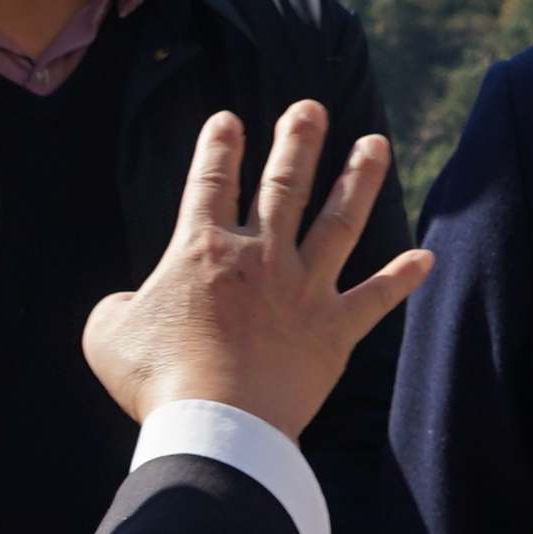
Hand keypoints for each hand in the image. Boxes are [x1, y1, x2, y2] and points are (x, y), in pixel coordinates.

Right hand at [81, 101, 434, 440]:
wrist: (218, 425)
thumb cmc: (157, 380)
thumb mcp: (107, 333)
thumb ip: (118, 307)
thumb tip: (130, 306)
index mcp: (202, 249)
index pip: (211, 181)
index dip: (218, 147)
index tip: (229, 120)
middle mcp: (260, 257)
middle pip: (284, 184)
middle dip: (297, 140)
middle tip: (310, 108)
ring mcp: (304, 290)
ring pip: (339, 220)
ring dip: (359, 178)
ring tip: (376, 143)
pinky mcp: (334, 331)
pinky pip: (376, 298)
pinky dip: (402, 278)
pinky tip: (426, 258)